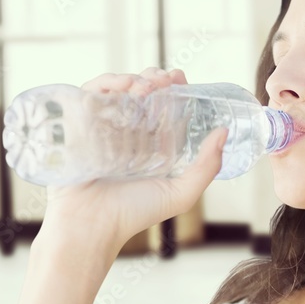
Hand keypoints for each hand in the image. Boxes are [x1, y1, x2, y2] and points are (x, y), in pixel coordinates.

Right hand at [37, 67, 227, 251]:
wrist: (90, 225)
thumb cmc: (132, 214)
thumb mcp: (180, 194)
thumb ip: (206, 167)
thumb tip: (224, 132)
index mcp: (152, 144)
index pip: (166, 106)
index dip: (175, 88)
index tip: (181, 79)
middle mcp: (129, 132)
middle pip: (143, 92)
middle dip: (157, 79)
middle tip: (166, 80)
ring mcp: (104, 125)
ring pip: (120, 88)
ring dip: (135, 78)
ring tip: (147, 85)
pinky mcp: (80, 123)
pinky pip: (92, 93)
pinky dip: (108, 82)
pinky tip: (124, 86)